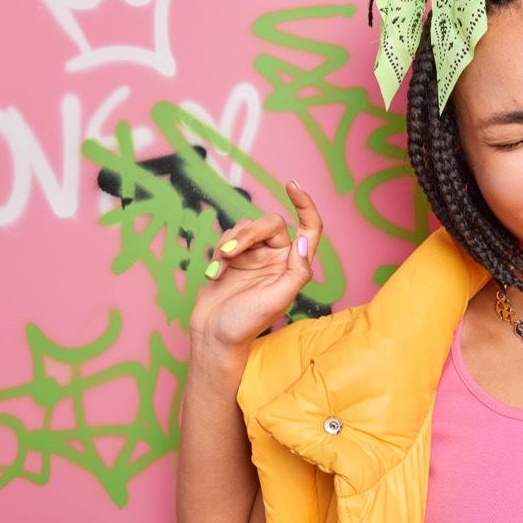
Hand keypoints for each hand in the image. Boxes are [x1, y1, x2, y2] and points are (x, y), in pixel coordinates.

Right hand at [189, 181, 322, 358]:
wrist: (213, 336)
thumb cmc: (247, 323)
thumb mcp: (278, 299)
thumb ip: (296, 271)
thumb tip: (303, 240)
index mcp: (294, 266)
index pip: (309, 228)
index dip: (305, 205)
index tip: (292, 186)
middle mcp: (277, 258)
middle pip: (269, 224)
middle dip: (248, 233)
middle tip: (230, 253)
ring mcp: (255, 257)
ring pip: (246, 228)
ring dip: (230, 243)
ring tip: (221, 268)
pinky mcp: (234, 258)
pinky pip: (228, 238)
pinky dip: (218, 252)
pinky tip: (215, 274)